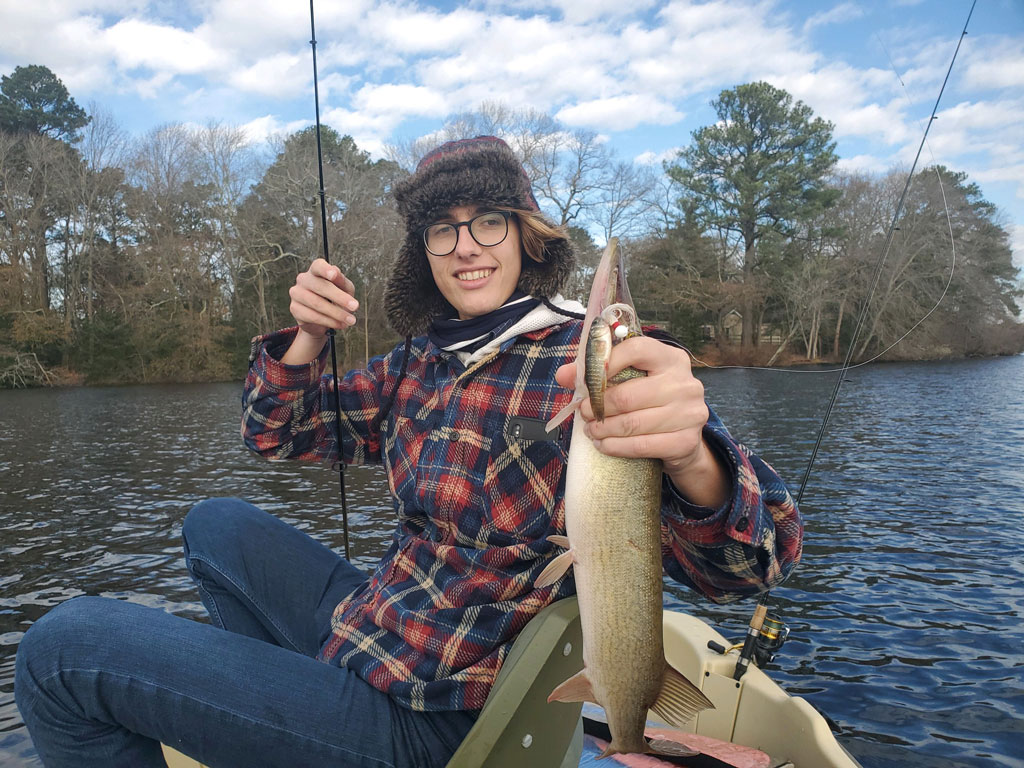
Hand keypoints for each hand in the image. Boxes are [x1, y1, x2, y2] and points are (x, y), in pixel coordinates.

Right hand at [288, 259, 358, 338]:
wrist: (323, 319)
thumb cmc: (335, 298)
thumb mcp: (344, 289)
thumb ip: (342, 281)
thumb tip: (336, 273)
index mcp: (316, 270)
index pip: (318, 266)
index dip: (325, 270)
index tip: (334, 274)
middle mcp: (303, 279)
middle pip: (320, 286)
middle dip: (340, 297)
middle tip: (355, 307)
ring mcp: (296, 293)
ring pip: (317, 303)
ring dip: (337, 313)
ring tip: (350, 320)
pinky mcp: (294, 308)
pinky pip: (312, 316)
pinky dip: (329, 322)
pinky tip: (340, 324)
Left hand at [554, 336, 729, 507]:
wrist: (684, 441)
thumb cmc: (652, 403)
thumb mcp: (631, 381)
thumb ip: (598, 374)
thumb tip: (564, 375)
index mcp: (671, 359)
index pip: (636, 349)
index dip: (606, 362)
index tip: (587, 380)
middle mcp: (685, 383)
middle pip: (628, 395)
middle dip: (598, 406)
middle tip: (584, 413)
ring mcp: (689, 413)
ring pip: (632, 423)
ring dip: (603, 429)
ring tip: (590, 430)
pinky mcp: (685, 441)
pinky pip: (641, 445)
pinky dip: (616, 447)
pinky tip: (604, 445)